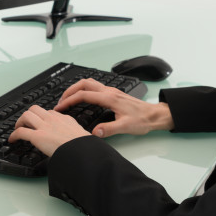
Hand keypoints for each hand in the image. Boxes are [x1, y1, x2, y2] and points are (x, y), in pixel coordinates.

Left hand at [8, 105, 88, 156]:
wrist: (83, 151)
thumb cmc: (85, 147)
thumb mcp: (83, 135)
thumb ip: (76, 134)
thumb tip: (78, 141)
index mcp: (65, 119)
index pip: (50, 112)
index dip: (42, 117)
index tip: (40, 122)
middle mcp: (53, 119)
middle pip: (35, 109)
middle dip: (29, 115)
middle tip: (25, 123)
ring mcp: (44, 127)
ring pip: (26, 115)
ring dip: (20, 122)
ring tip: (18, 129)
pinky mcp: (37, 136)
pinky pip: (20, 132)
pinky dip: (13, 135)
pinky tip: (12, 140)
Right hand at [55, 78, 172, 137]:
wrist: (155, 115)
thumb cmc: (143, 120)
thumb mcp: (126, 127)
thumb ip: (109, 129)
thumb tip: (95, 133)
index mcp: (109, 98)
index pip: (83, 95)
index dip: (69, 100)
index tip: (60, 107)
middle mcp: (109, 92)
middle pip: (84, 83)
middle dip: (69, 91)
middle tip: (61, 101)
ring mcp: (112, 91)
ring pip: (89, 83)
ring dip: (77, 88)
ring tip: (68, 98)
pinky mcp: (114, 94)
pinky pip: (95, 87)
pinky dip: (84, 90)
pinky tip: (83, 99)